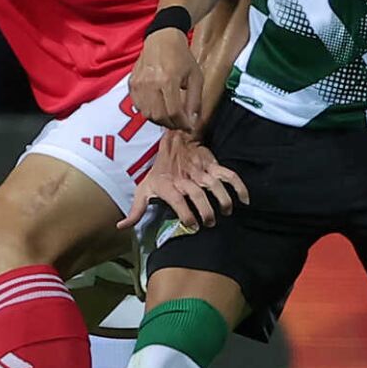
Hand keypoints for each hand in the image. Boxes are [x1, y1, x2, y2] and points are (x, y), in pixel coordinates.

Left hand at [119, 130, 248, 231]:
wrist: (173, 140)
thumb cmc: (158, 171)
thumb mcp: (143, 189)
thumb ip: (135, 210)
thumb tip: (121, 227)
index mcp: (167, 185)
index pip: (177, 200)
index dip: (185, 213)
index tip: (192, 225)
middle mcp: (185, 178)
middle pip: (197, 194)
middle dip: (206, 210)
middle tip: (210, 223)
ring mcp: (200, 171)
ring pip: (214, 185)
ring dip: (222, 199)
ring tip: (226, 212)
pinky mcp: (213, 165)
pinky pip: (228, 174)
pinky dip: (239, 186)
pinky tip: (244, 200)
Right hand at [130, 28, 203, 131]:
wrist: (162, 38)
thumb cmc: (181, 56)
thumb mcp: (195, 77)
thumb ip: (194, 101)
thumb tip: (193, 122)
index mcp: (168, 80)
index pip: (173, 112)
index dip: (182, 124)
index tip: (189, 127)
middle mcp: (150, 83)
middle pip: (159, 116)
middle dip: (171, 124)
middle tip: (180, 124)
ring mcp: (139, 84)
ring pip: (147, 114)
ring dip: (160, 120)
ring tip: (170, 117)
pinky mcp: (132, 84)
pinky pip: (138, 106)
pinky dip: (149, 112)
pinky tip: (158, 108)